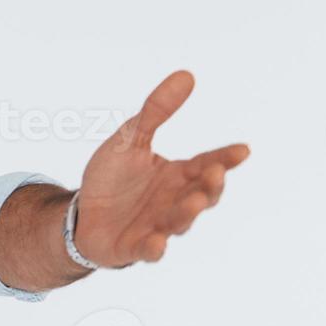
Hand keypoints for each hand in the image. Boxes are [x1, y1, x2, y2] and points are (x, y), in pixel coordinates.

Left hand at [75, 71, 248, 267]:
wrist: (82, 214)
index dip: (225, 158)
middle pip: (201, 195)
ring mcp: (158, 226)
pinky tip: (157, 243)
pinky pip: (148, 250)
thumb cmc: (113, 179)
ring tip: (193, 202)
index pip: (208, 163)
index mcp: (178, 176)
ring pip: (179, 222)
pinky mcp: (135, 246)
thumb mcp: (130, 139)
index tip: (242, 150)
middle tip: (214, 172)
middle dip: (209, 186)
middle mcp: (175, 202)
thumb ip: (156, 111)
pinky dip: (154, 248)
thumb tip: (187, 75)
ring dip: (187, 213)